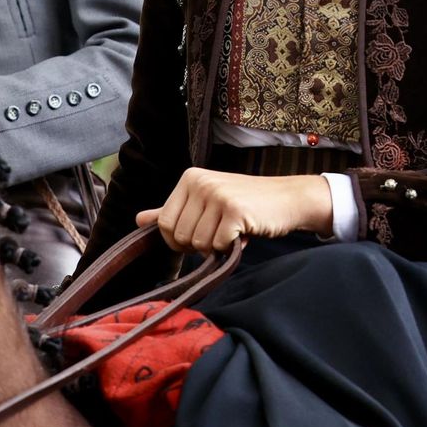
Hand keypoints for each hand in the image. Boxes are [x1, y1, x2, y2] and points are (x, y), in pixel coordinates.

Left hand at [136, 167, 332, 253]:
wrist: (287, 199)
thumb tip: (138, 219)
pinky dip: (230, 247)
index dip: (177, 239)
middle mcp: (200, 182)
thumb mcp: (205, 201)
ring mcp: (217, 195)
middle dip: (198, 245)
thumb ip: (173, 210)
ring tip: (232, 230)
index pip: (163, 223)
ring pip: (198, 244)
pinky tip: (243, 232)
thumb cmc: (245, 203)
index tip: (197, 235)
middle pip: (178, 236)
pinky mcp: (234, 211)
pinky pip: (218, 245)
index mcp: (189, 178)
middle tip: (219, 232)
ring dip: (216, 246)